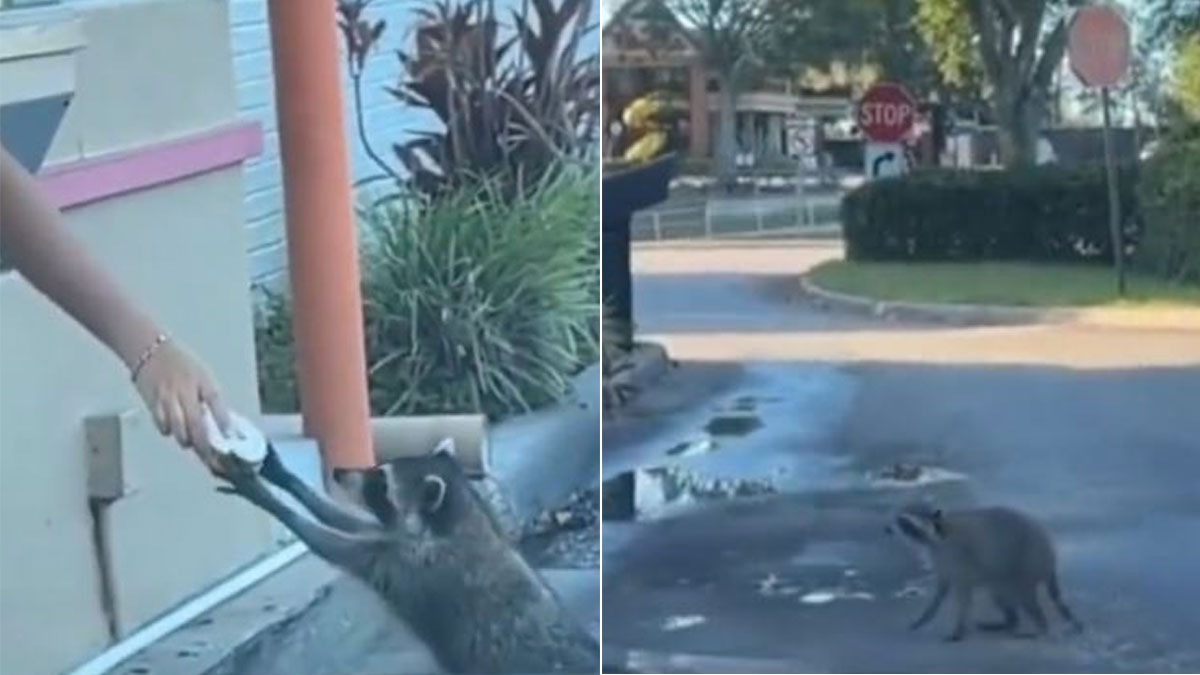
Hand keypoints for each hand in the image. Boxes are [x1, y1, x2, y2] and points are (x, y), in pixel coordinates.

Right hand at [132, 338, 230, 458]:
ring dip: (187, 441)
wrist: (149, 349)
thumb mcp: (203, 375)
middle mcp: (184, 390)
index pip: (216, 402)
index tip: (232, 438)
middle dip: (205, 444)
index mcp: (201, 380)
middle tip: (213, 459)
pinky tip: (175, 432)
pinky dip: (169, 432)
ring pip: (178, 428)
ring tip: (194, 446)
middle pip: (195, 422)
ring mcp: (167, 398)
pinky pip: (162, 424)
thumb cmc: (181, 363)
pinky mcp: (152, 403)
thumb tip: (223, 422)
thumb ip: (212, 397)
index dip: (224, 421)